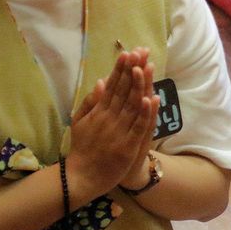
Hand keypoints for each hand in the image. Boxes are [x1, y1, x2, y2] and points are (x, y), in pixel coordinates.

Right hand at [65, 49, 159, 202]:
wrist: (82, 177)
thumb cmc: (83, 148)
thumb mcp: (80, 122)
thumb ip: (90, 102)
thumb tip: (100, 81)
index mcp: (98, 112)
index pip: (111, 86)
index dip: (120, 69)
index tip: (127, 53)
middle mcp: (108, 118)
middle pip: (123, 90)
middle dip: (132, 70)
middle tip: (140, 51)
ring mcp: (118, 131)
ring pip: (132, 105)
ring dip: (141, 85)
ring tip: (147, 67)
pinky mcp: (127, 145)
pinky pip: (138, 126)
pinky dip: (144, 113)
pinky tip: (151, 99)